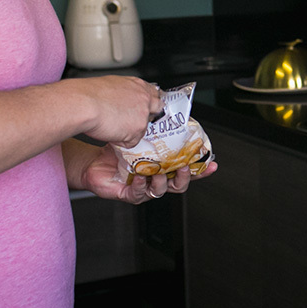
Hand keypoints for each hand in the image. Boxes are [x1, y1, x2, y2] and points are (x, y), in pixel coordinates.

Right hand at [75, 76, 164, 147]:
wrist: (83, 103)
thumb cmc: (88, 93)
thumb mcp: (111, 84)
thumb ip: (124, 92)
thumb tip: (122, 100)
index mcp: (138, 85)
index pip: (154, 94)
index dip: (149, 103)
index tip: (145, 107)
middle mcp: (144, 99)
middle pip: (156, 110)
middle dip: (146, 117)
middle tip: (130, 120)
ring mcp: (143, 115)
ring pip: (142, 129)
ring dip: (129, 131)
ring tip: (110, 125)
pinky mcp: (137, 131)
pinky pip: (131, 142)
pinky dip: (120, 141)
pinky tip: (109, 132)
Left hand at [76, 143, 216, 203]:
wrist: (94, 162)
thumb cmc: (117, 151)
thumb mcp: (139, 138)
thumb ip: (154, 131)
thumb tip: (166, 113)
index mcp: (163, 168)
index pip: (187, 170)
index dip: (201, 169)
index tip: (212, 164)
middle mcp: (156, 180)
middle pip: (179, 185)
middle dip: (183, 176)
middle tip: (182, 166)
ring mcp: (144, 189)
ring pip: (160, 190)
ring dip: (162, 181)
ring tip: (158, 171)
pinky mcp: (129, 195)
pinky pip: (139, 194)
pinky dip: (141, 185)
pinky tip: (139, 176)